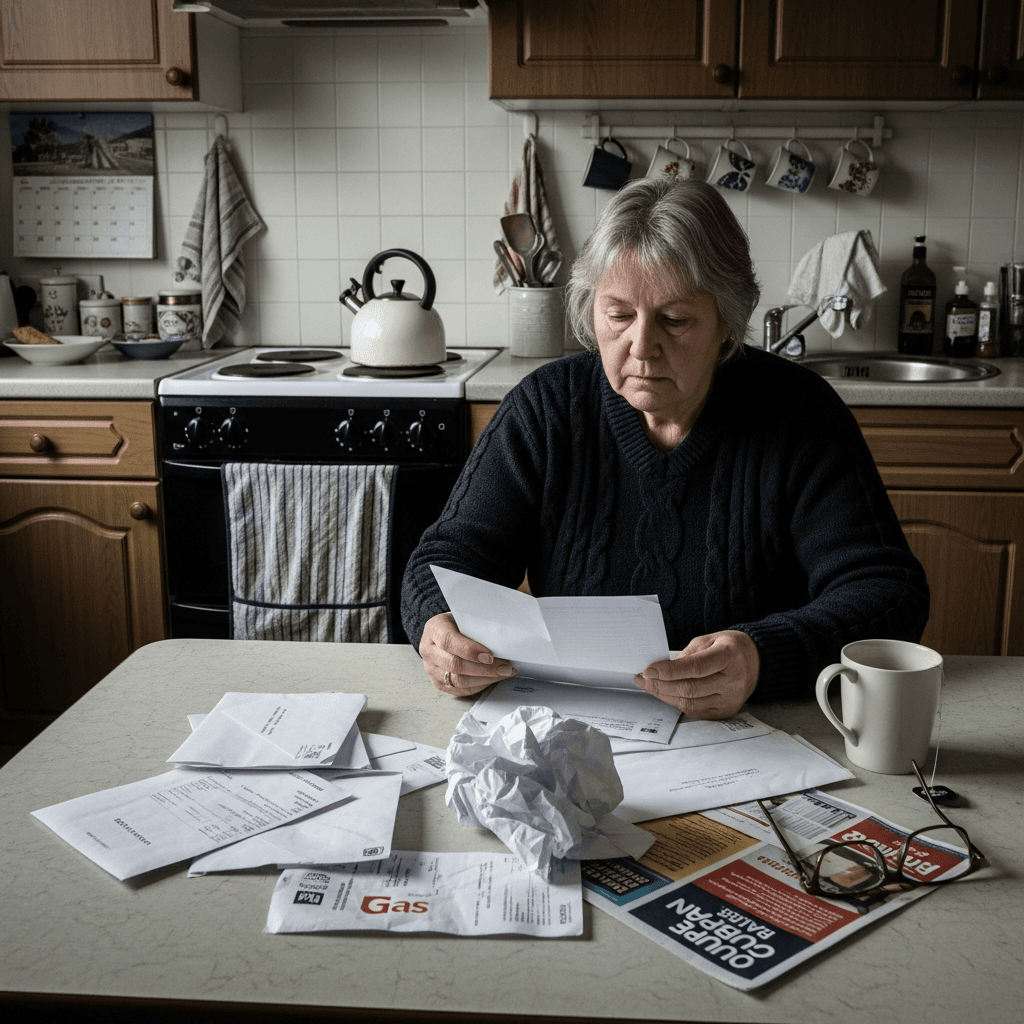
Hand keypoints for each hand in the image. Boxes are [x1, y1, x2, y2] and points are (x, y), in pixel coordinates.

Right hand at [419, 612, 515, 695]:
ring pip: (458, 681)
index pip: (449, 641)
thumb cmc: (458, 623)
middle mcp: (428, 650)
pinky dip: (480, 685)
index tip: (490, 655)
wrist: (444, 632)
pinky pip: (460, 690)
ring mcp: (431, 669)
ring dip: (485, 679)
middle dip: (483, 668)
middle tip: (504, 667)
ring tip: (503, 673)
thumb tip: (501, 641)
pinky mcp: (438, 683)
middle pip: (454, 665)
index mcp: (434, 629)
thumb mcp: (465, 618)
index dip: (470, 650)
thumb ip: (477, 627)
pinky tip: (493, 679)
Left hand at [633, 630, 759, 719]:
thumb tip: (662, 669)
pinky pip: (696, 712)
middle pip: (690, 689)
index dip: (669, 671)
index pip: (695, 667)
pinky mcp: (727, 711)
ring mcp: (731, 700)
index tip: (649, 670)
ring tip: (650, 686)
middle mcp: (733, 681)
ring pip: (691, 704)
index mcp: (729, 656)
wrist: (756, 661)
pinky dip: (677, 703)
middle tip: (644, 679)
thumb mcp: (708, 640)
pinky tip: (666, 694)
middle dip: (661, 685)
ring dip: (665, 696)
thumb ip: (687, 655)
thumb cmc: (729, 647)